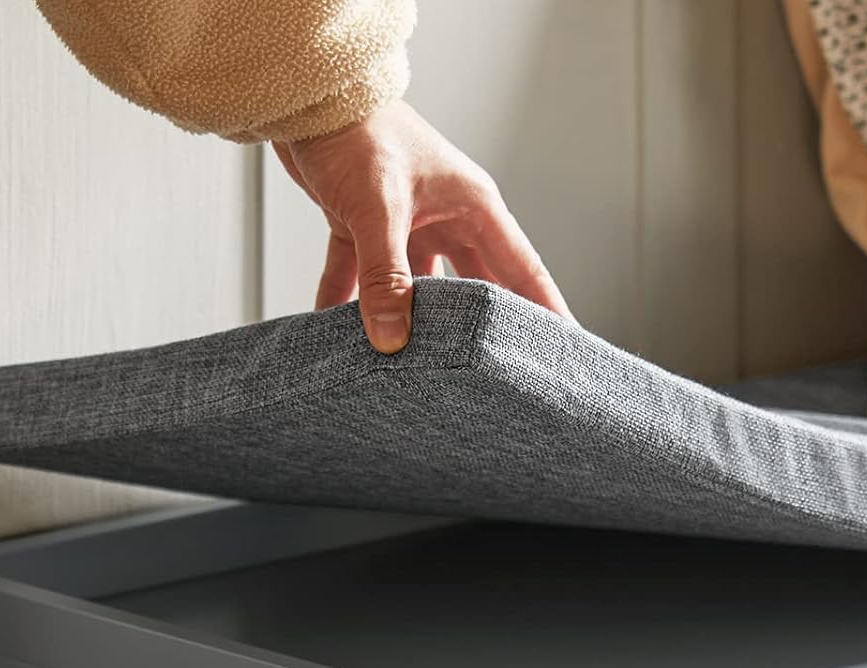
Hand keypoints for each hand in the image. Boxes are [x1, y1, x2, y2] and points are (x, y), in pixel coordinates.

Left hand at [273, 101, 572, 353]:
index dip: (544, 310)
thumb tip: (392, 339)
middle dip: (477, 331)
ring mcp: (406, 225)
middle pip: (473, 288)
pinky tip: (335, 336)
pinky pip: (360, 277)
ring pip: (415, 289)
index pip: (521, 270)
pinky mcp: (362, 227)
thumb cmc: (355, 129)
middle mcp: (446, 218)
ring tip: (411, 368)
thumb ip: (386, 276)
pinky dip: (347, 303)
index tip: (562, 349)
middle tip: (492, 375)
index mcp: (472, 207)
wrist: (304, 92)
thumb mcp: (377, 207)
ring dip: (406, 321)